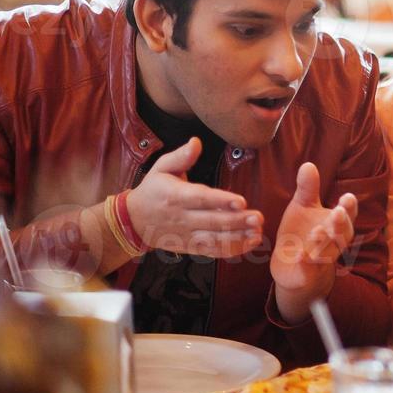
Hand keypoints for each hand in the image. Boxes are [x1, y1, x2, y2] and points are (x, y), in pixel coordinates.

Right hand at [124, 138, 262, 257]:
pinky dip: (232, 249)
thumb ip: (180, 156)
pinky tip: (250, 242)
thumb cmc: (153, 190)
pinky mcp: (191, 247)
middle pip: (212, 221)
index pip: (201, 199)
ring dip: (238, 237)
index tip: (242, 201)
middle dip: (236, 221)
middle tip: (258, 218)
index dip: (221, 201)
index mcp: (176, 196)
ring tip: (257, 232)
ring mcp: (187, 235)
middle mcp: (182, 218)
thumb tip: (196, 142)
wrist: (134, 221)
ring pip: (214, 239)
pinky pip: (213, 251)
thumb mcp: (161, 168)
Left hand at [271, 162, 357, 320]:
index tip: (347, 197)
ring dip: (324, 242)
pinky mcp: (307, 274)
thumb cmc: (302, 231)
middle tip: (337, 213)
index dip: (349, 207)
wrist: (292, 266)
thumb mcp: (303, 207)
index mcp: (335, 223)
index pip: (347, 214)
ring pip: (328, 252)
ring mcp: (322, 258)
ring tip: (316, 232)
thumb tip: (308, 164)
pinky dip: (306, 264)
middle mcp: (333, 241)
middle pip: (343, 233)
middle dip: (340, 224)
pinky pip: (309, 270)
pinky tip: (301, 256)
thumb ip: (308, 188)